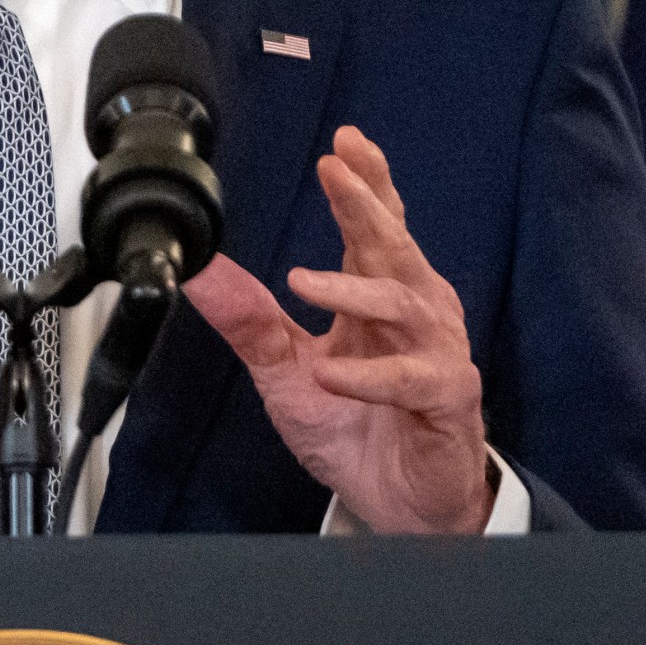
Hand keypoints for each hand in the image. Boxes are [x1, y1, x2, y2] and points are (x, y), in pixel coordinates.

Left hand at [182, 126, 490, 533]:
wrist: (397, 502)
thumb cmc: (353, 425)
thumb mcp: (285, 371)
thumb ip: (249, 320)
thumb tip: (198, 272)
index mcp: (377, 296)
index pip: (375, 227)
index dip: (365, 182)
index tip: (343, 142)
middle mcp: (413, 312)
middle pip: (395, 245)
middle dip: (367, 204)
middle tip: (336, 170)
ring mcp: (436, 352)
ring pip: (404, 302)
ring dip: (352, 289)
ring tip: (302, 281)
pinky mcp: (447, 397)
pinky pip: (412, 378)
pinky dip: (371, 375)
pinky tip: (331, 375)